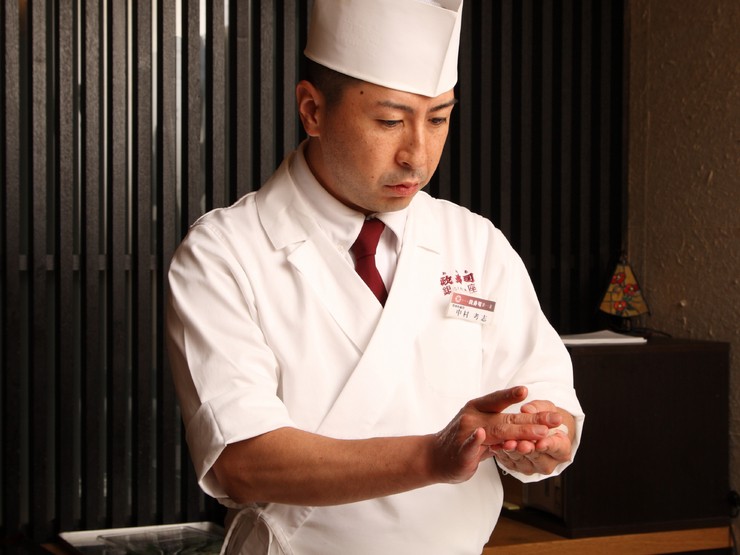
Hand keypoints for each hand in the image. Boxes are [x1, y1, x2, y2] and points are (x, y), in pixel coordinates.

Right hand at [431, 386, 562, 482]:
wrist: (434, 457)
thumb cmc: (462, 440)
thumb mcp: (484, 428)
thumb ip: (505, 427)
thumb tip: (534, 426)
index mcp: (478, 408)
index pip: (497, 399)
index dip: (511, 395)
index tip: (527, 391)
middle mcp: (472, 417)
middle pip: (506, 417)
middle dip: (533, 419)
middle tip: (554, 419)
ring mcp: (466, 433)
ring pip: (495, 430)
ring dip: (519, 431)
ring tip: (539, 432)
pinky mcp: (461, 452)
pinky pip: (470, 445)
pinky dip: (475, 440)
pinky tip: (481, 435)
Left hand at [491, 400, 574, 475]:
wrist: (535, 429)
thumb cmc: (543, 418)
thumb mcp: (544, 408)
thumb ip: (536, 408)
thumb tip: (527, 409)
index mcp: (561, 449)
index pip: (559, 449)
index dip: (550, 446)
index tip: (541, 442)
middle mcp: (548, 462)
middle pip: (540, 460)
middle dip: (530, 451)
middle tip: (522, 445)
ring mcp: (532, 466)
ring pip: (523, 462)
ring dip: (514, 453)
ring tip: (507, 444)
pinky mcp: (516, 466)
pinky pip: (508, 462)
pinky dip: (502, 454)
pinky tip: (496, 446)